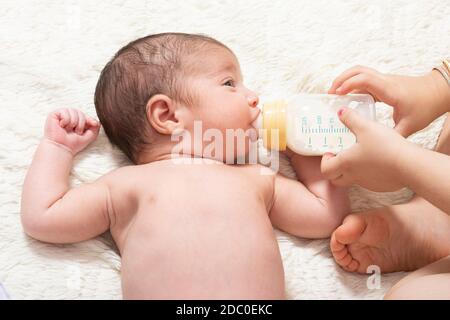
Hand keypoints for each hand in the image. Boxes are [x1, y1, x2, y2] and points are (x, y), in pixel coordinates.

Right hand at [44, 108, 100, 154]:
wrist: (62, 148)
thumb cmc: (73, 144)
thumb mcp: (89, 136)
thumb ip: (95, 128)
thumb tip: (97, 121)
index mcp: (76, 121)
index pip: (84, 115)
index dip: (90, 118)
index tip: (94, 124)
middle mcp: (68, 116)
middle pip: (80, 113)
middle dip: (81, 124)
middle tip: (76, 132)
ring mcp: (61, 115)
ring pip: (73, 111)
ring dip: (73, 123)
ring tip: (68, 130)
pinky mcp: (54, 114)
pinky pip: (65, 112)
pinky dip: (66, 121)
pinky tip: (62, 126)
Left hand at [320, 107, 413, 191]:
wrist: (410, 165)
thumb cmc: (385, 146)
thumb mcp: (366, 127)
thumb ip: (351, 119)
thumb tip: (340, 112)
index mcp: (346, 163)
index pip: (325, 170)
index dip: (325, 161)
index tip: (332, 152)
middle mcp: (354, 176)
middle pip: (336, 179)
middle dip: (335, 169)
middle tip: (343, 156)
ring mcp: (367, 183)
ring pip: (353, 180)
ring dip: (352, 170)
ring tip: (363, 154)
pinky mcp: (381, 186)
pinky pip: (370, 181)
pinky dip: (370, 173)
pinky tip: (379, 161)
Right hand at [328, 65, 449, 136]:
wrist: (438, 92)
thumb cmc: (426, 107)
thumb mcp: (409, 126)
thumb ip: (392, 137)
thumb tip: (376, 147)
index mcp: (390, 90)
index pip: (365, 80)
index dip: (348, 85)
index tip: (336, 95)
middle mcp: (385, 81)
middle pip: (358, 71)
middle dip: (341, 80)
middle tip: (329, 94)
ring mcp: (384, 79)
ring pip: (360, 71)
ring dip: (345, 79)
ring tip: (335, 93)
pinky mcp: (384, 82)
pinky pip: (364, 78)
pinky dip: (352, 84)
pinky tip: (348, 96)